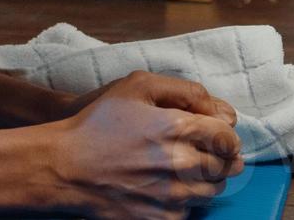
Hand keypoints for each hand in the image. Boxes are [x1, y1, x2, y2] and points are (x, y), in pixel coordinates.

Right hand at [47, 70, 244, 219]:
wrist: (64, 166)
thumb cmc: (98, 123)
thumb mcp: (135, 86)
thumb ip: (183, 89)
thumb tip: (218, 109)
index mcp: (177, 128)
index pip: (228, 137)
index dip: (225, 135)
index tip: (215, 136)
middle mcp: (180, 164)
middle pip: (225, 166)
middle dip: (218, 158)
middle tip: (202, 153)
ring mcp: (172, 195)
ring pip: (212, 190)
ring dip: (204, 179)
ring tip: (181, 169)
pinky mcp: (162, 218)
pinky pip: (190, 210)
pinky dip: (183, 200)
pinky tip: (162, 187)